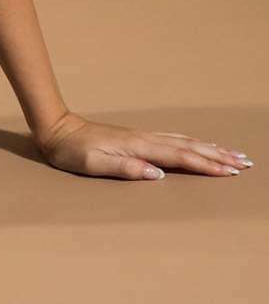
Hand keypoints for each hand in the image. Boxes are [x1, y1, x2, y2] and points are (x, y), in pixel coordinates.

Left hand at [33, 111, 253, 179]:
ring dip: (210, 148)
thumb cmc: (72, 151)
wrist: (57, 129)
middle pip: (189, 147)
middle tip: (245, 163)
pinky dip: (192, 143)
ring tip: (233, 154)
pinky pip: (174, 139)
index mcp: (138, 148)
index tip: (229, 172)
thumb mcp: (93, 164)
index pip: (180, 157)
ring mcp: (143, 137)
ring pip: (185, 141)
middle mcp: (145, 139)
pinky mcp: (138, 138)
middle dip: (218, 156)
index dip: (206, 165)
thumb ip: (125, 168)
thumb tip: (157, 175)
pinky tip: (199, 145)